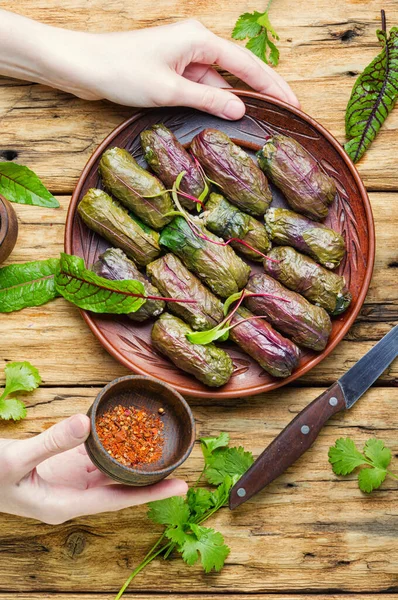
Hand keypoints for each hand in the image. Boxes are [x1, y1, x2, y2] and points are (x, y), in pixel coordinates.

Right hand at [0, 414, 186, 523]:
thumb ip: (50, 442)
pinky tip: (128, 431)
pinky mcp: (63, 462)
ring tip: (163, 446)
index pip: (117, 500)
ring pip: (110, 468)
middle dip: (150, 476)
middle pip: (120, 485)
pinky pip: (95, 453)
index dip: (150, 493)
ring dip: (134, 458)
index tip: (180, 487)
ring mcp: (68, 478)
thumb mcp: (16, 460)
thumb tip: (86, 423)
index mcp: (65, 504)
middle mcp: (72, 494)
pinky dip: (112, 443)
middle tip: (182, 462)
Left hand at [48, 19, 298, 116]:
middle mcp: (196, 44)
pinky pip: (202, 87)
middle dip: (263, 91)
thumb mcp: (170, 90)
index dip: (272, 85)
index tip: (293, 102)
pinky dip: (214, 102)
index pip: (247, 64)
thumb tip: (240, 111)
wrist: (85, 66)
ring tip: (262, 121)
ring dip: (236, 101)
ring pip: (219, 82)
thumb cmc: (122, 71)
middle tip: (288, 111)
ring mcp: (184, 58)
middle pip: (238, 70)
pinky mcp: (172, 71)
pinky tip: (226, 118)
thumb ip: (208, 101)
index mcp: (199, 40)